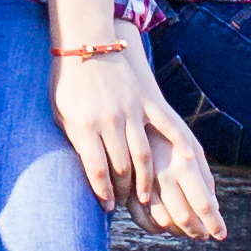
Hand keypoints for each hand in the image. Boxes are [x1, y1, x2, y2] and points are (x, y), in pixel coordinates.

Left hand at [53, 44, 226, 239]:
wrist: (86, 43)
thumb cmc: (69, 82)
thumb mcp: (62, 113)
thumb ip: (75, 140)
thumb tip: (88, 170)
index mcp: (85, 126)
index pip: (97, 171)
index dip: (103, 193)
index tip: (106, 206)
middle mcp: (110, 121)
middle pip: (122, 167)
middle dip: (123, 190)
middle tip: (123, 200)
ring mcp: (131, 110)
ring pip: (143, 154)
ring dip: (145, 179)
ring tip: (145, 194)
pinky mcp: (147, 100)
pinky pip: (168, 125)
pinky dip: (180, 143)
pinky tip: (187, 161)